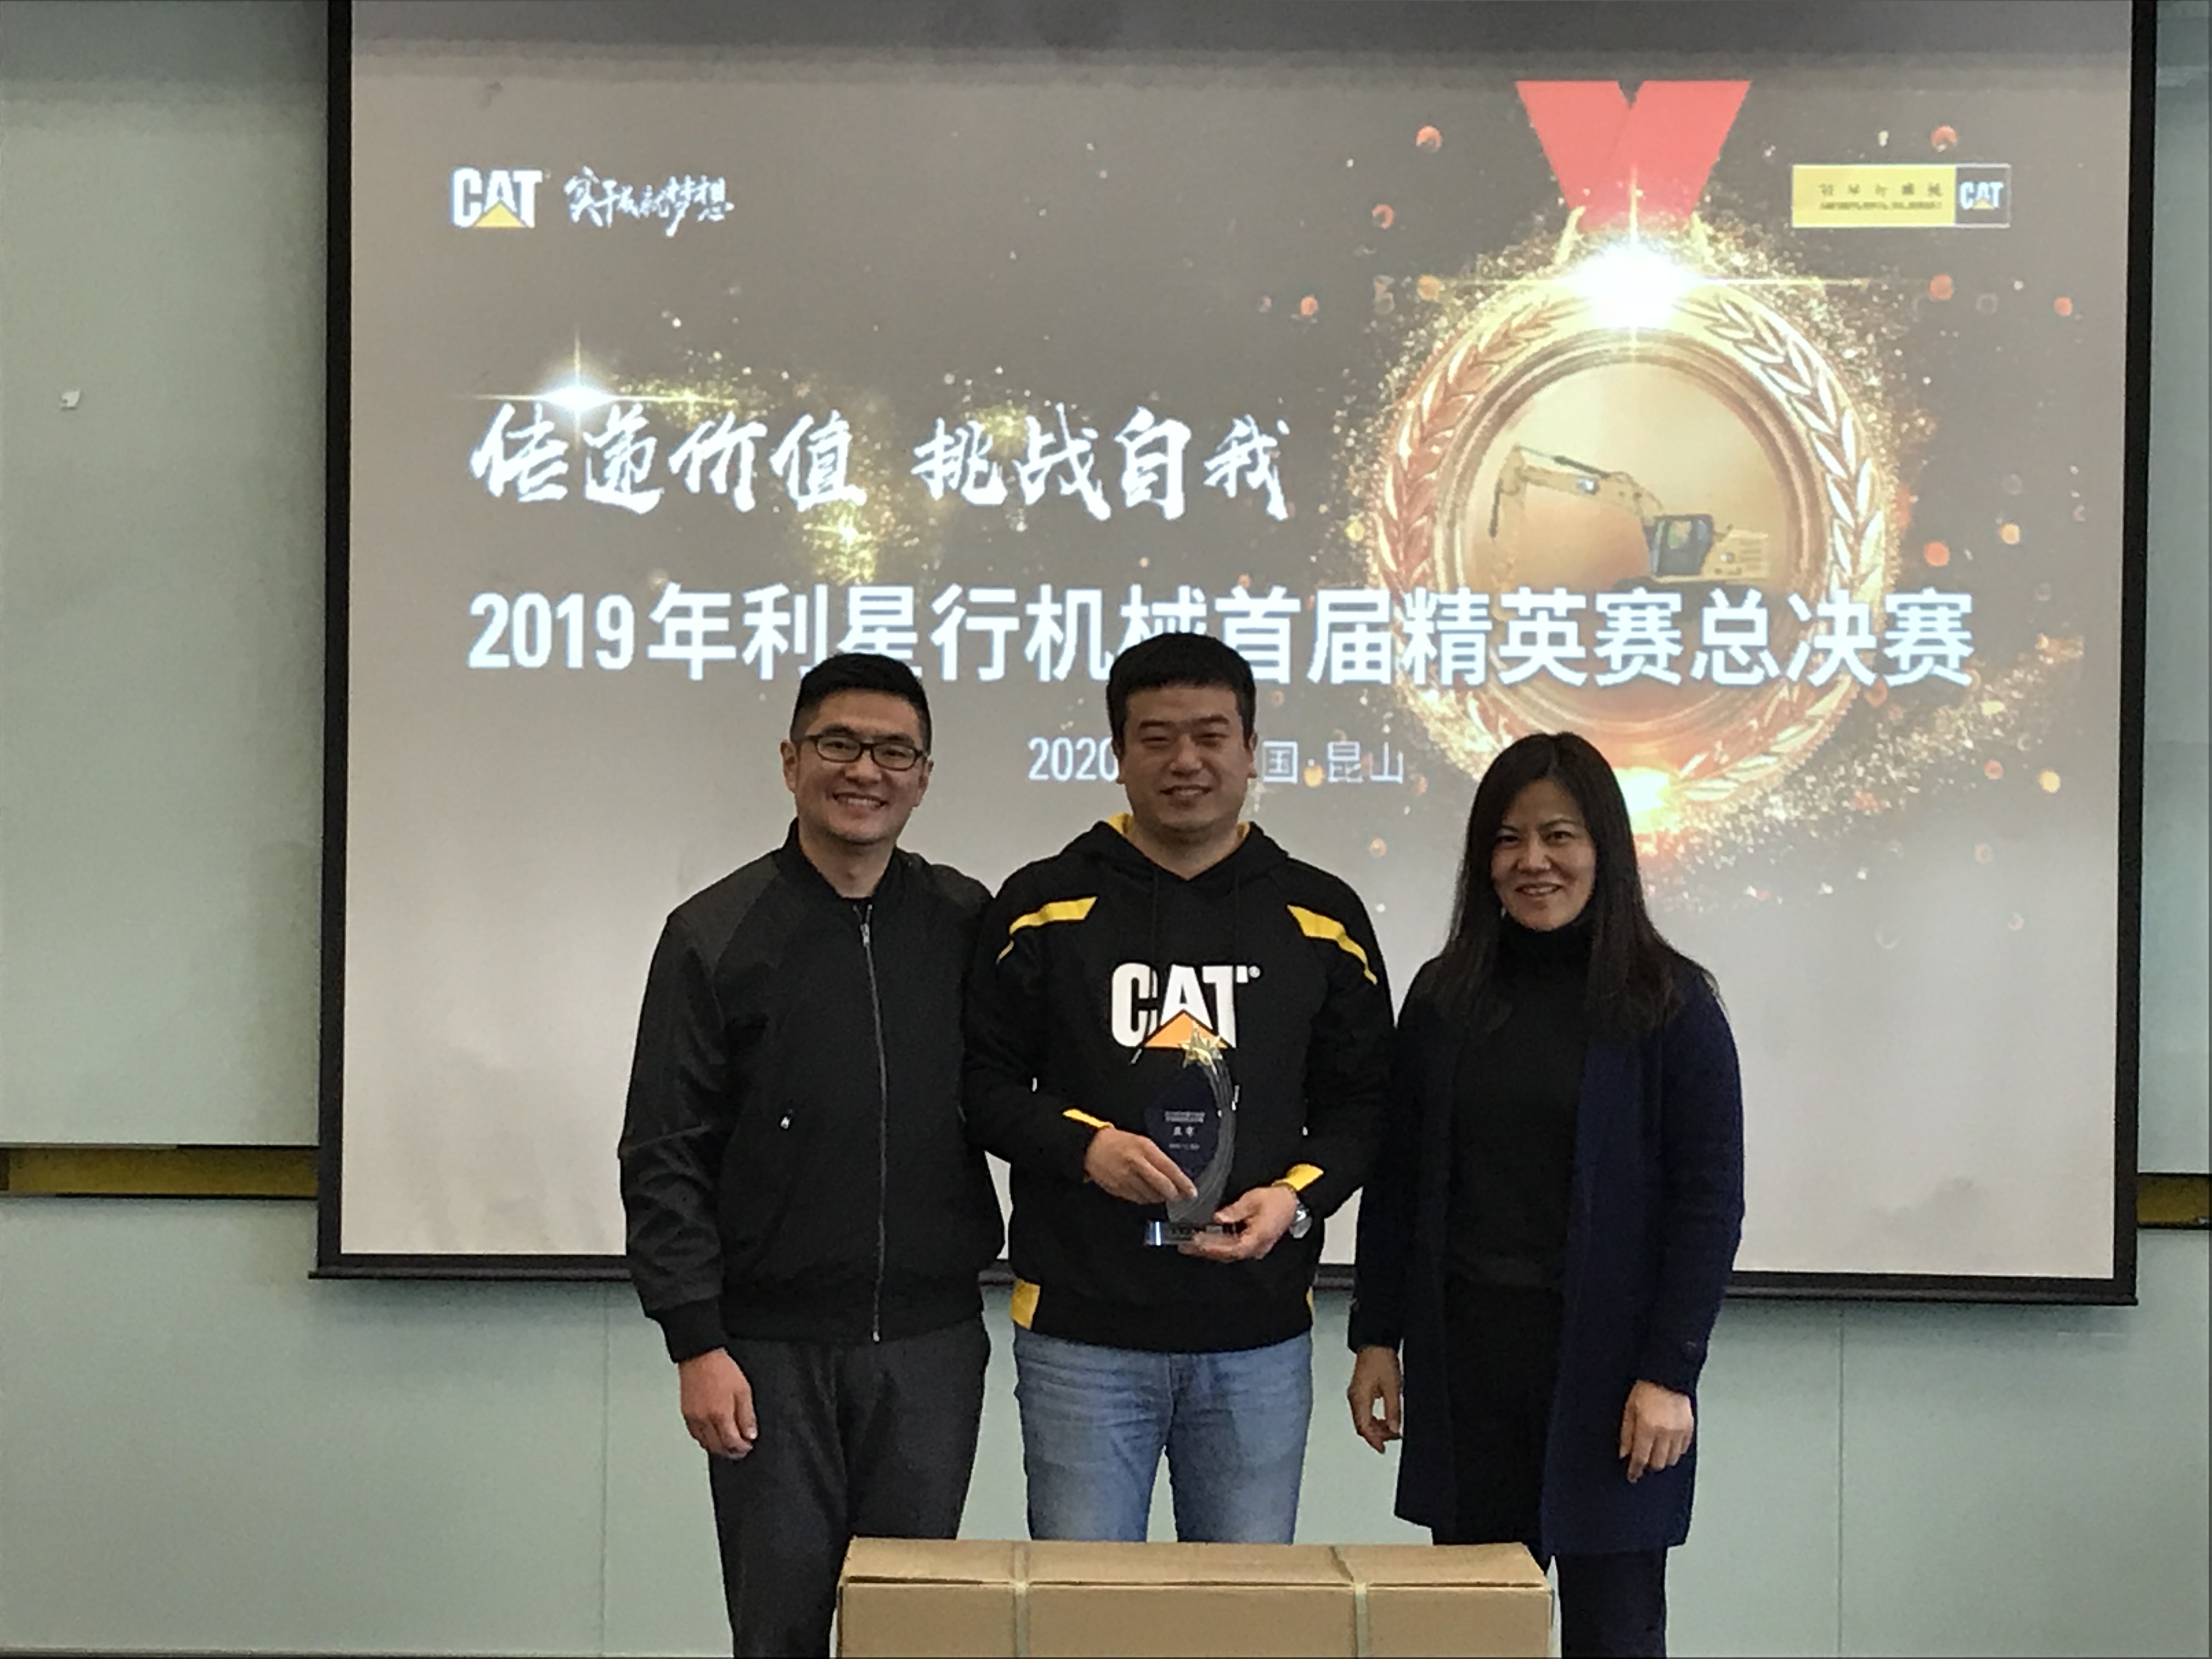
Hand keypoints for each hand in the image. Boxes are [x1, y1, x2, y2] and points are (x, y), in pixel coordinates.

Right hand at [678, 1349, 757, 1458]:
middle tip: (740, 1450)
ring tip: (728, 1446)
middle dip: (731, 1452)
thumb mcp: (743, 1390)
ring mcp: (693, 1418)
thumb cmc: (721, 1369)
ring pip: (705, 1444)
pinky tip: (712, 1437)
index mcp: (720, 1415)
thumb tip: (750, 1434)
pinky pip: (695, 1435)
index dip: (742, 1448)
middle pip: (718, 1447)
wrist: (700, 1356)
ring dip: (718, 1448)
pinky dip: (705, 1441)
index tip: (748, 1446)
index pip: (732, 1442)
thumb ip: (747, 1416)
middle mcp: (705, 1420)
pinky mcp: (686, 1414)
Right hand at [1083, 1124, 1197, 1204]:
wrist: (1091, 1147)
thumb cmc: (1117, 1142)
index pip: (1170, 1169)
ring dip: (1160, 1197)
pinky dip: (1146, 1199)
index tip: (1191, 1191)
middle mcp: (1136, 1164)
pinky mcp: (1119, 1188)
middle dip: (1173, 1194)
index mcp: (1145, 1149)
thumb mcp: (1141, 1141)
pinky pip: (1138, 1199)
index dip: (1183, 1183)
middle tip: (1179, 1196)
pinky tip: (1148, 1194)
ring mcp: (1127, 1178)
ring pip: (1151, 1195)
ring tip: (1162, 1194)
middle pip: (1162, 1185)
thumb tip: (1173, 1174)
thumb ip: (1157, 1157)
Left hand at [1179, 1184, 1298, 1260]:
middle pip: (1227, 1254)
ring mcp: (1255, 1248)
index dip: (1212, 1247)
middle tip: (1186, 1246)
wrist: (1292, 1202)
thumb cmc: (1276, 1200)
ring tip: (1191, 1245)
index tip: (1196, 1243)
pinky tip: (1207, 1241)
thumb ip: (1234, 1211)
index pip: (1231, 1248)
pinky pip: (1233, 1248)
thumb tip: (1218, 1218)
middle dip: (1205, 1250)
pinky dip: (1219, 1246)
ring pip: (1229, 1253)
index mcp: (1257, 1238)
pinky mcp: (1253, 1244)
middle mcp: (1256, 1247)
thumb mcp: (1253, 1200)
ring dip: (1210, 1249)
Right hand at [1347, 1346, 1402, 1452]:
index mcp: (1359, 1399)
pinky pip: (1364, 1411)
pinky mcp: (1359, 1390)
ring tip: (1392, 1428)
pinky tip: (1384, 1417)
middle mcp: (1354, 1398)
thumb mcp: (1392, 1387)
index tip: (1383, 1449)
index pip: (1363, 1427)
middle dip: (1378, 1435)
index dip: (1374, 1440)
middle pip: (1362, 1425)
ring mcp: (1355, 1394)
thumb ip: (1392, 1410)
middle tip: (1394, 1437)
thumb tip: (1393, 1429)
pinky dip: (1374, 1418)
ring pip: (1363, 1419)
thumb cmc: (1381, 1360)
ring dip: (1377, 1427)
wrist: (1375, 1342)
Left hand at [1618, 1379, 1693, 1482]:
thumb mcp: (1629, 1408)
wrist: (1668, 1375)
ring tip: (1654, 1452)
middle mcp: (1665, 1432)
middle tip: (1642, 1461)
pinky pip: (1682, 1449)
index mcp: (1648, 1427)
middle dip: (1648, 1465)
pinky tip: (1667, 1445)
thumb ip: (1626, 1433)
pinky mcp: (1689, 1428)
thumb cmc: (1646, 1387)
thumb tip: (1624, 1453)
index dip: (1635, 1470)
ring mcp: (1679, 1431)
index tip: (1632, 1475)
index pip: (1640, 1458)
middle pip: (1657, 1463)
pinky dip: (1674, 1451)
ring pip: (1671, 1459)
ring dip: (1662, 1459)